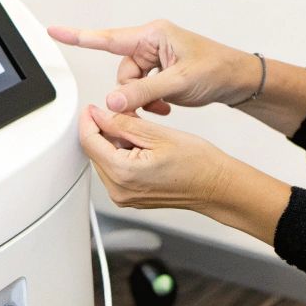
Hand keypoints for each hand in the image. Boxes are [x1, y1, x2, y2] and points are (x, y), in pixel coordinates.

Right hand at [48, 20, 253, 114]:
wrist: (238, 79)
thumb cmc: (217, 69)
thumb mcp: (178, 83)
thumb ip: (143, 92)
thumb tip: (113, 101)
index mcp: (153, 35)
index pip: (108, 38)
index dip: (78, 36)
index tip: (53, 30)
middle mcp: (151, 42)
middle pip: (121, 71)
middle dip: (132, 92)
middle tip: (153, 104)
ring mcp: (156, 57)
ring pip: (130, 84)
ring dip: (142, 99)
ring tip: (163, 106)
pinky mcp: (160, 70)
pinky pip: (141, 88)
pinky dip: (149, 100)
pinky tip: (165, 106)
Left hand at [77, 106, 291, 244]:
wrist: (216, 186)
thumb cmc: (198, 164)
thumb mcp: (157, 134)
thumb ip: (122, 123)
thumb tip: (99, 114)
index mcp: (123, 173)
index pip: (90, 142)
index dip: (89, 119)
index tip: (93, 107)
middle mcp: (119, 190)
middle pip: (95, 152)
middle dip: (105, 130)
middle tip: (128, 115)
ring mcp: (124, 197)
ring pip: (105, 160)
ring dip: (115, 142)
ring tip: (141, 132)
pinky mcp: (130, 198)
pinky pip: (116, 171)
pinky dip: (122, 154)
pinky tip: (142, 146)